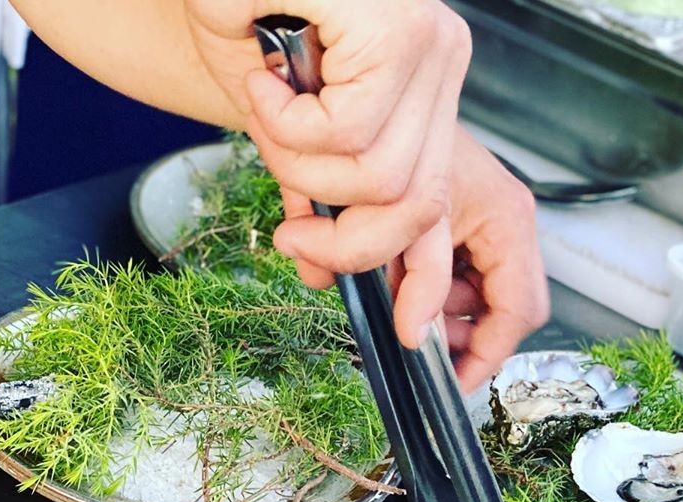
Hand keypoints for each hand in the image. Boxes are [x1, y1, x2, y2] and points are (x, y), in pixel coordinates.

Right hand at [184, 0, 471, 346]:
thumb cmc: (240, 10)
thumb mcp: (285, 115)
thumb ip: (314, 181)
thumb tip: (317, 257)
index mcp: (425, 85)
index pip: (435, 205)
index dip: (393, 267)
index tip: (344, 291)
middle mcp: (442, 61)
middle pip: (417, 206)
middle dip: (344, 242)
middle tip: (290, 230)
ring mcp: (430, 44)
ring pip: (378, 180)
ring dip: (301, 169)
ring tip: (269, 112)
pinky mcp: (400, 31)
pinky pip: (346, 137)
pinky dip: (285, 126)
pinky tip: (266, 81)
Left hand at [395, 127, 550, 390]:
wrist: (376, 113)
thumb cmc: (402, 149)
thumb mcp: (411, 223)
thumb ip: (418, 282)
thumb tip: (418, 341)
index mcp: (509, 223)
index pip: (518, 312)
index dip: (486, 357)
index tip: (452, 385)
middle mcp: (506, 229)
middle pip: (501, 313)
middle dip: (461, 336)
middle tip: (421, 344)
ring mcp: (485, 233)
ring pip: (473, 304)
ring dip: (437, 316)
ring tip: (399, 300)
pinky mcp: (460, 235)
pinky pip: (452, 284)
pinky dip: (423, 295)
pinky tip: (395, 282)